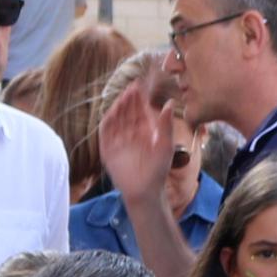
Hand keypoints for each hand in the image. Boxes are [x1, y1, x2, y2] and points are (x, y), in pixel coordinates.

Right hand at [97, 78, 176, 206]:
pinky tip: (112, 112)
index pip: (140, 111)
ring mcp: (119, 141)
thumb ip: (166, 125)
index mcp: (144, 132)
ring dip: (119, 108)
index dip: (139, 99)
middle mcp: (131, 134)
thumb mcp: (165, 145)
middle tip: (132, 87)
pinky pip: (106, 132)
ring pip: (116, 119)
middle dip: (129, 100)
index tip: (140, 86)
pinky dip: (108, 122)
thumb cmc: (158, 170)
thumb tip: (171, 103)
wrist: (145, 190)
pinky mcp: (109, 150)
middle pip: (127, 112)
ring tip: (124, 97)